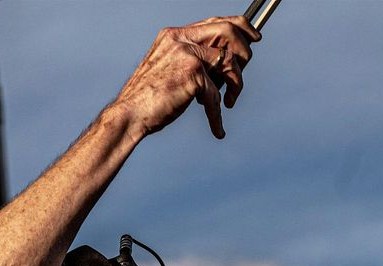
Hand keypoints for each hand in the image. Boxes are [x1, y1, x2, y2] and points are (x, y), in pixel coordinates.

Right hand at [113, 16, 259, 139]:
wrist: (128, 115)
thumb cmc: (148, 100)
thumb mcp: (170, 71)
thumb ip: (192, 62)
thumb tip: (222, 66)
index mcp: (174, 35)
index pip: (215, 21)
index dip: (240, 26)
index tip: (254, 37)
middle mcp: (181, 39)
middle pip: (228, 31)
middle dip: (244, 53)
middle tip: (240, 77)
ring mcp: (187, 54)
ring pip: (229, 62)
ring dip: (235, 84)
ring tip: (228, 102)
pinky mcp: (192, 74)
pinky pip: (216, 94)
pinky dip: (218, 115)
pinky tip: (218, 129)